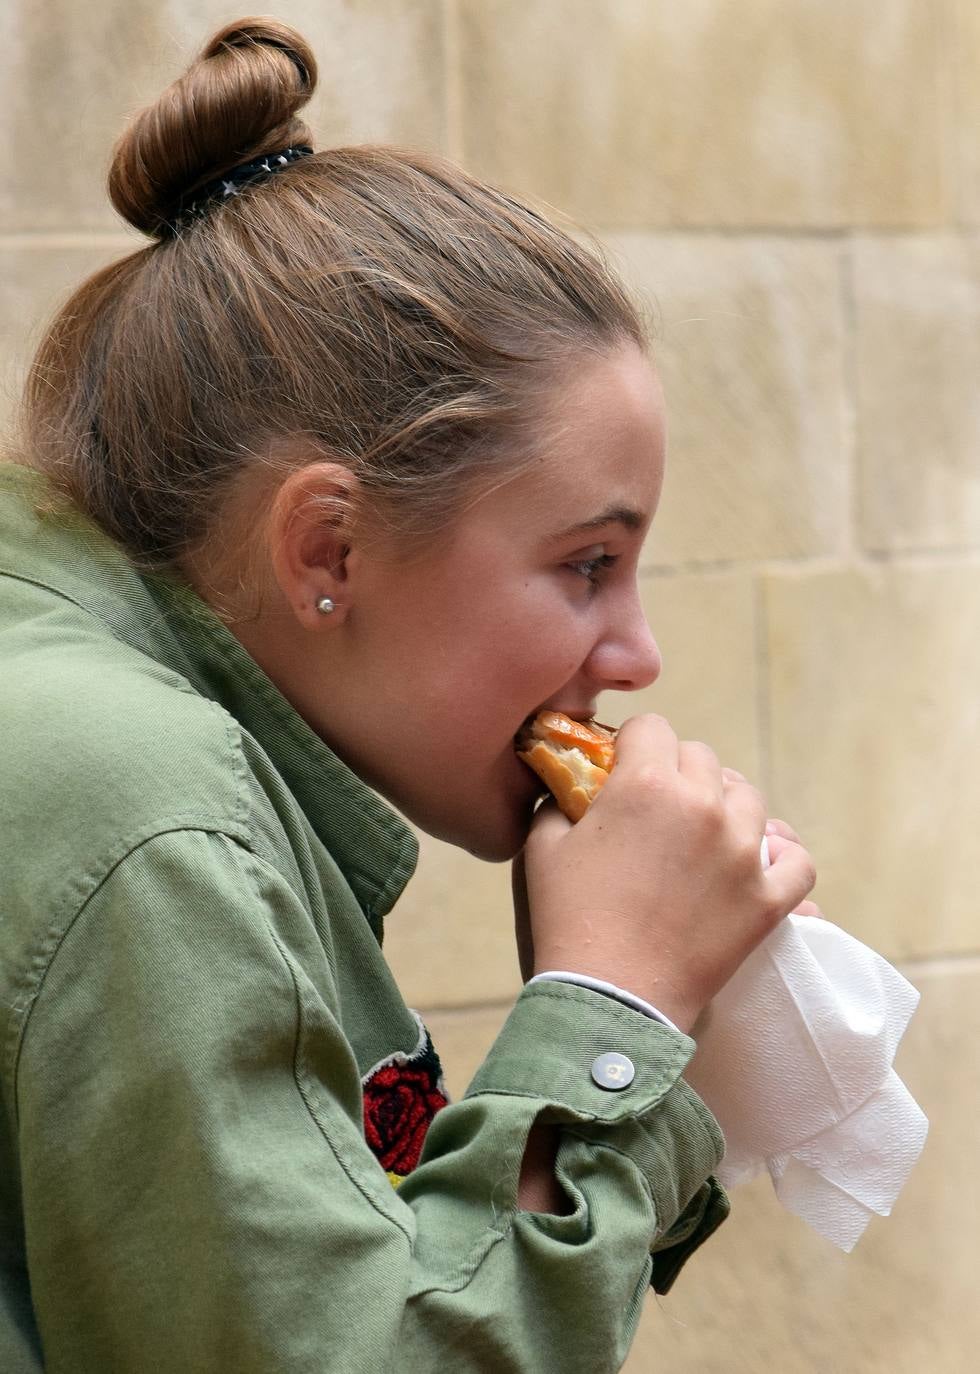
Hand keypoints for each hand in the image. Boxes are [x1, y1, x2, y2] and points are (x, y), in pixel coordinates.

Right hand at [519, 714, 815, 1032]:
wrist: (609, 998)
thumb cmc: (569, 919)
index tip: (624, 768)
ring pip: (750, 798)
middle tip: (658, 807)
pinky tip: (762, 860)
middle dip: (678, 772)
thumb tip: (572, 785)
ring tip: (706, 833)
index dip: (634, 745)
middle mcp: (703, 805)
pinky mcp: (768, 898)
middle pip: (703, 757)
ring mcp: (743, 852)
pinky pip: (796, 860)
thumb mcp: (544, 846)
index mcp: (646, 783)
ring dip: (727, 806)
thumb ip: (561, 800)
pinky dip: (782, 856)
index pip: (653, 727)